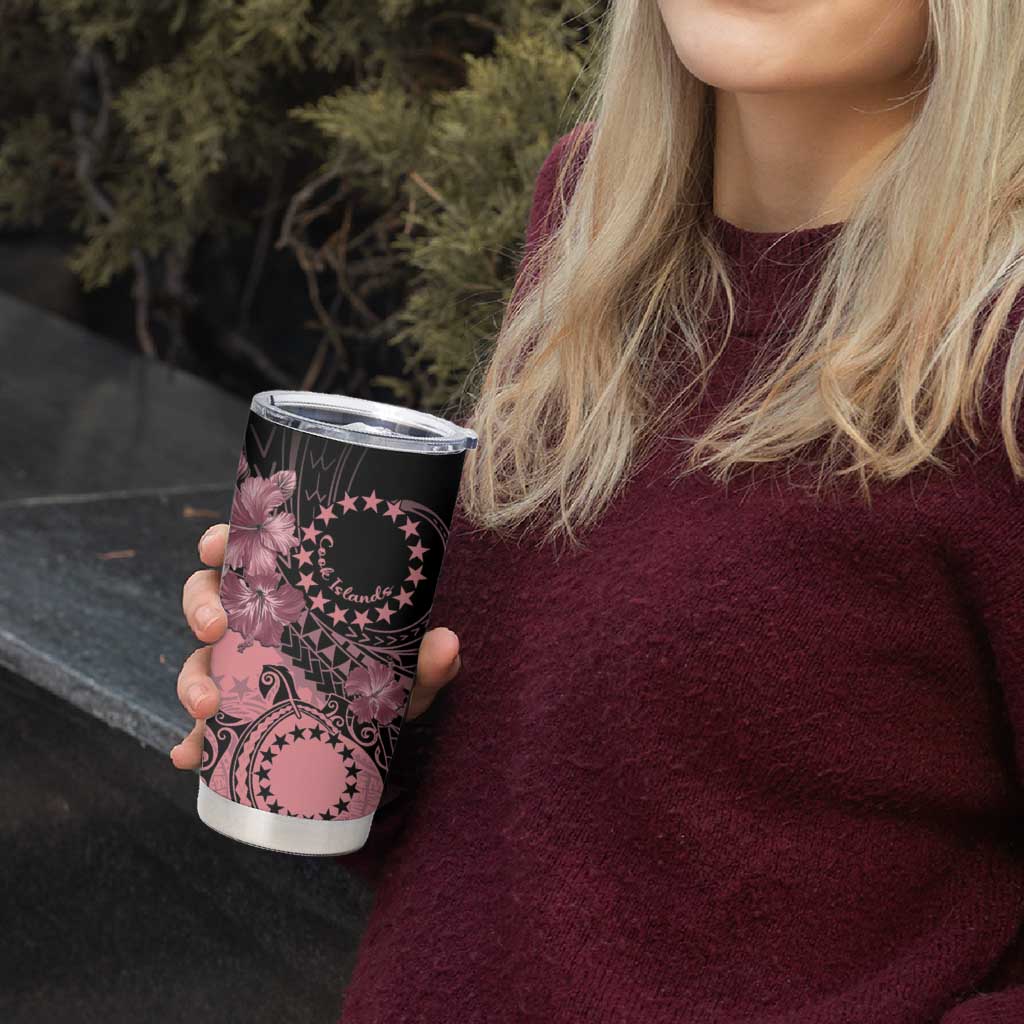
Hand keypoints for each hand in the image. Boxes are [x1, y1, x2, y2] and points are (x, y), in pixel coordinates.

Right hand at [169, 522, 461, 768]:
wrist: (380, 726)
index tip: (216, 544)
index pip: (248, 554)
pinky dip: (193, 741)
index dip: (222, 542)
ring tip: (207, 707)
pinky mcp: (238, 716)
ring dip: (192, 679)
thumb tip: (447, 645)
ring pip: (199, 660)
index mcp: (290, 591)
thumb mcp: (408, 668)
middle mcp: (258, 623)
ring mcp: (242, 670)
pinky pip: (204, 727)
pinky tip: (190, 756)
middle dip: (200, 609)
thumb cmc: (387, 676)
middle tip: (215, 628)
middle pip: (207, 599)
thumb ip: (427, 659)